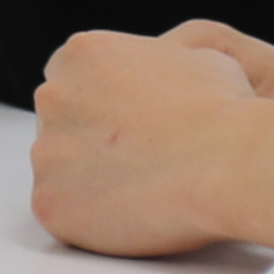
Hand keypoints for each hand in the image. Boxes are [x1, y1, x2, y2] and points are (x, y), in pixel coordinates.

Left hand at [27, 25, 273, 260]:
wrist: (228, 163)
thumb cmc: (221, 111)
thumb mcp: (194, 56)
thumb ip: (156, 64)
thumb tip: (161, 81)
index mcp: (81, 54)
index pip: (71, 78)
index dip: (103, 104)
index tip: (127, 125)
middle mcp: (52, 97)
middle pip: (61, 122)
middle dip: (91, 140)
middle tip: (137, 160)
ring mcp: (45, 153)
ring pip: (59, 169)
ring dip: (89, 179)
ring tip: (142, 188)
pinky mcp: (48, 204)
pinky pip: (62, 212)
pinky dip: (90, 218)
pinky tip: (132, 213)